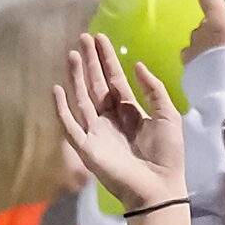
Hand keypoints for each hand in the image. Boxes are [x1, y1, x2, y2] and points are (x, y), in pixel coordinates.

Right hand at [53, 33, 185, 212]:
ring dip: (76, 77)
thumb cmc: (167, 154)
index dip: (107, 60)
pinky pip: (70, 124)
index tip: (100, 38)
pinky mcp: (86, 147)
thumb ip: (153, 89)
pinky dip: (61, 107)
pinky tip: (57, 88)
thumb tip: (137, 65)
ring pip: (81, 98)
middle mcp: (109, 119)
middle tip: (83, 37)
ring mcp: (96, 132)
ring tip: (73, 54)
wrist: (160, 187)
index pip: (114, 80)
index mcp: (128, 112)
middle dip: (89, 62)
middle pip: (95, 85)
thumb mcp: (167, 115)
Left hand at [188, 0, 224, 66]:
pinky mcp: (186, 70)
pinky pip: (197, 59)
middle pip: (210, 24)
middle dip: (221, 31)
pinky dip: (205, 64)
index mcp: (219, 22)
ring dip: (212, 49)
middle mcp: (200, 32)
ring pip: (202, 43)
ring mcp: (190, 51)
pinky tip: (218, 77)